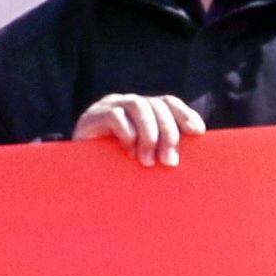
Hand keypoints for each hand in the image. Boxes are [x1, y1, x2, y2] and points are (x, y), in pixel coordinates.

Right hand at [75, 94, 208, 163]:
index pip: (168, 102)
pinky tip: (127, 153)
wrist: (77, 172)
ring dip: (149, 135)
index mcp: (144, 110)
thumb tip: (188, 152)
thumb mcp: (143, 157)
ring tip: (147, 161)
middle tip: (170, 162)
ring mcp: (111, 105)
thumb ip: (161, 150)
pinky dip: (127, 134)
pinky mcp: (94, 116)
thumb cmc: (116, 166)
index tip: (198, 132)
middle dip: (168, 134)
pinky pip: (116, 117)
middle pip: (157, 106)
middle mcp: (129, 103)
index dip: (184, 114)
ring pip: (139, 107)